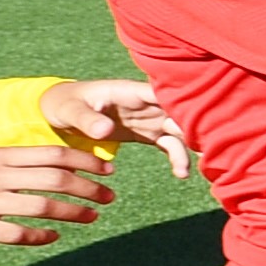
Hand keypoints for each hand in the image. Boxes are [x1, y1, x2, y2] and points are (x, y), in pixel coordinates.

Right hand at [0, 145, 112, 246]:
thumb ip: (18, 161)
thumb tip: (62, 164)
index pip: (52, 154)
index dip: (85, 162)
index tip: (108, 171)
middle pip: (54, 179)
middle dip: (88, 189)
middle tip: (109, 197)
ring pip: (41, 207)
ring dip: (73, 213)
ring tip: (92, 217)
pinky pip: (16, 234)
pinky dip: (40, 237)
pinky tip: (54, 237)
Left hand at [36, 77, 189, 177]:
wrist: (58, 113)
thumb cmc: (63, 104)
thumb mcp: (70, 111)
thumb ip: (87, 120)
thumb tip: (106, 129)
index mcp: (130, 91)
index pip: (163, 93)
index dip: (182, 103)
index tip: (197, 119)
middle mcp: (145, 103)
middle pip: (178, 112)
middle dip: (195, 127)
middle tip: (207, 147)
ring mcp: (148, 118)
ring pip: (178, 131)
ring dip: (188, 147)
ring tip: (186, 171)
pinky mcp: (146, 133)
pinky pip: (169, 144)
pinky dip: (177, 157)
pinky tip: (181, 174)